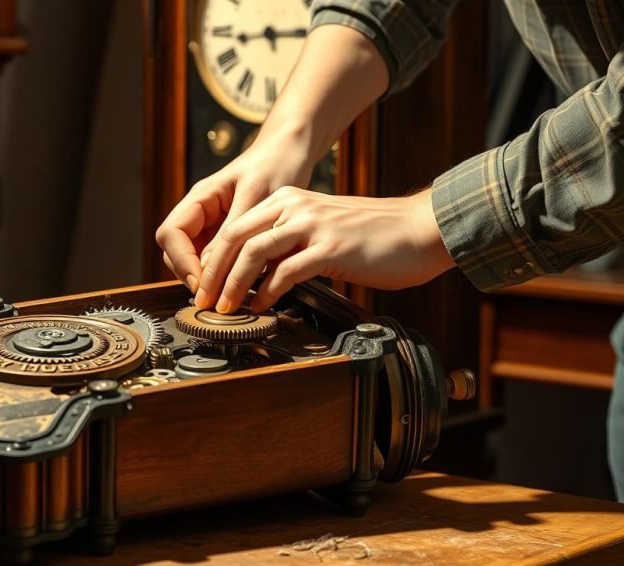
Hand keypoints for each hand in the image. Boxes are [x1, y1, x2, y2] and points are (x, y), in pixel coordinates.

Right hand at [154, 131, 314, 292]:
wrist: (291, 153)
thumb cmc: (275, 166)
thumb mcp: (257, 196)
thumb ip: (231, 231)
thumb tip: (208, 268)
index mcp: (201, 198)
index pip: (171, 233)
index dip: (181, 261)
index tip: (201, 282)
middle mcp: (200, 213)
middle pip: (175, 251)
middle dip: (190, 274)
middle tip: (213, 296)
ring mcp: (211, 225)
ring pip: (192, 260)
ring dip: (204, 278)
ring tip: (226, 295)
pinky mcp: (227, 237)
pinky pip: (214, 260)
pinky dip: (220, 275)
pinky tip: (238, 284)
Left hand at [194, 186, 455, 312]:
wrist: (419, 230)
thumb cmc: (373, 236)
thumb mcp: (321, 229)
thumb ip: (290, 244)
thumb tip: (259, 275)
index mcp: (289, 200)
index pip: (235, 227)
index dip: (213, 259)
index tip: (205, 286)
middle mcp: (295, 206)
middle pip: (234, 237)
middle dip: (213, 273)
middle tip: (204, 301)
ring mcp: (313, 225)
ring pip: (253, 252)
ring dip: (233, 284)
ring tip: (226, 308)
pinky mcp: (330, 248)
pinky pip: (286, 272)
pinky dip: (268, 292)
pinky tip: (262, 306)